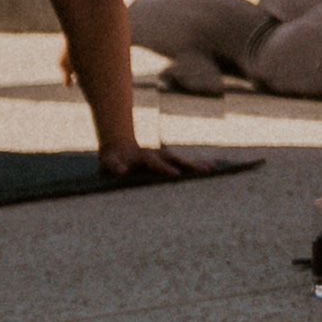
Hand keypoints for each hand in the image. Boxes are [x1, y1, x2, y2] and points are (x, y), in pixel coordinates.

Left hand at [96, 142, 220, 180]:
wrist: (119, 146)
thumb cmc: (113, 159)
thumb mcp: (108, 162)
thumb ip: (114, 166)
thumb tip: (121, 172)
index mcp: (144, 156)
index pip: (156, 163)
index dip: (165, 169)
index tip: (176, 175)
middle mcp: (158, 155)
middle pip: (176, 160)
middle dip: (189, 166)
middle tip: (204, 171)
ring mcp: (165, 156)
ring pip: (183, 161)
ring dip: (197, 165)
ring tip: (213, 169)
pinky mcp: (168, 161)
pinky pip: (184, 164)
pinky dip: (197, 166)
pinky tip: (211, 168)